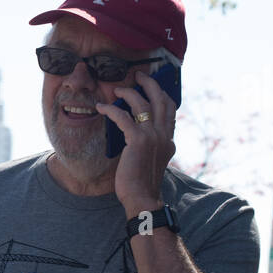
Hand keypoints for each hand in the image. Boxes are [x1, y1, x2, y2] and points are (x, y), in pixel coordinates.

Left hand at [94, 69, 176, 213]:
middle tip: (138, 75)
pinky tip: (101, 107)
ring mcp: (152, 136)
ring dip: (128, 93)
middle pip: (160, 99)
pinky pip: (123, 117)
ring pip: (142, 103)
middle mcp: (164, 135)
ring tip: (117, 89)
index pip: (170, 109)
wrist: (143, 198)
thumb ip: (150, 144)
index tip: (152, 85)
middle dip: (149, 83)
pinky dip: (111, 109)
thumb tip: (135, 131)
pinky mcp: (137, 141)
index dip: (162, 93)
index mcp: (169, 140)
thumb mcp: (152, 159)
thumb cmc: (142, 182)